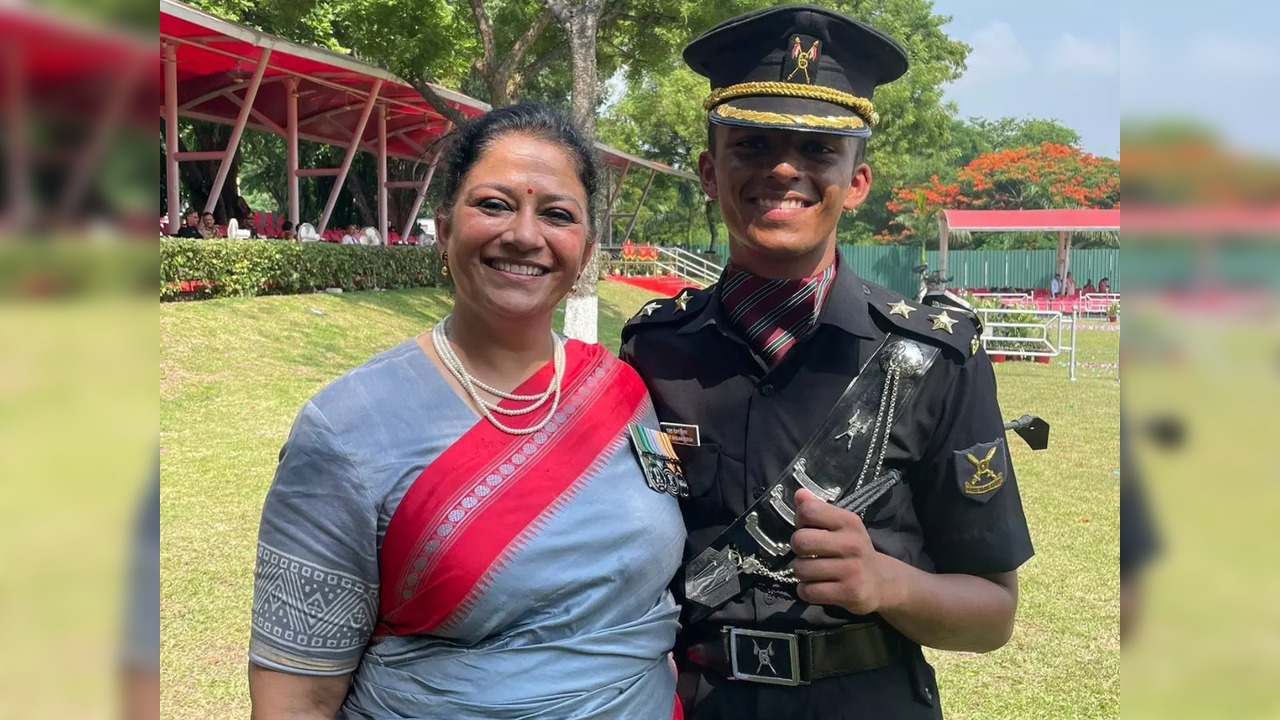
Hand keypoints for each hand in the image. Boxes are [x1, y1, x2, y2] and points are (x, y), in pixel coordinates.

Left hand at [790, 488, 891, 614]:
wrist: (881, 582)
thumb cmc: (853, 550)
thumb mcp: (840, 525)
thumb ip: (818, 508)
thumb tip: (799, 493)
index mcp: (849, 521)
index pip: (809, 511)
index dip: (800, 521)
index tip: (808, 529)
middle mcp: (852, 544)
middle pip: (800, 541)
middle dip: (798, 549)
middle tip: (808, 554)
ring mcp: (851, 570)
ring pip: (801, 569)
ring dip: (801, 573)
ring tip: (813, 572)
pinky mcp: (849, 593)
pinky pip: (809, 592)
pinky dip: (806, 591)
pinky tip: (816, 587)